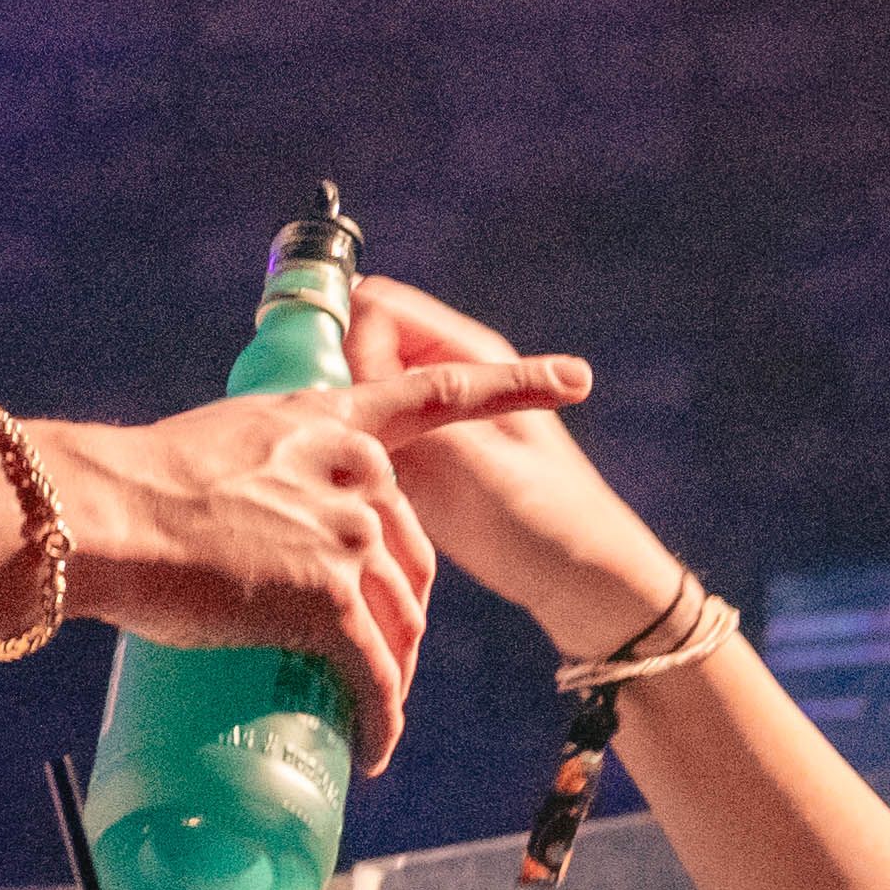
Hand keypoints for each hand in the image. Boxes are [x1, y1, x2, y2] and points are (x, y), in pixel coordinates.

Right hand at [29, 352, 586, 775]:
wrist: (101, 515)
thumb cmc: (130, 487)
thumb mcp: (215, 449)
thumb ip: (261, 473)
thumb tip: (248, 523)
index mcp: (329, 421)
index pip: (436, 395)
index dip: (513, 385)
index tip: (575, 379)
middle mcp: (353, 470)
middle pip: (410, 553)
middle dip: (402, 611)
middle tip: (369, 654)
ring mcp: (347, 532)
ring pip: (399, 620)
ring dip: (391, 675)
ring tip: (368, 713)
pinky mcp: (329, 596)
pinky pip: (374, 672)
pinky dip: (381, 715)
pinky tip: (377, 745)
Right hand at [345, 277, 688, 660]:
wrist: (581, 581)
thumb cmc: (543, 521)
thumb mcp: (471, 461)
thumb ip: (412, 407)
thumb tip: (346, 355)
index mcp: (468, 358)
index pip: (378, 308)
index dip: (341, 336)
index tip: (322, 387)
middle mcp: (445, 375)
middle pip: (356, 346)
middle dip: (326, 377)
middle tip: (308, 432)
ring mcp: (429, 417)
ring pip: (354, 391)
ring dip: (332, 418)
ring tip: (314, 461)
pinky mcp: (417, 457)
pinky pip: (362, 434)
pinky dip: (343, 451)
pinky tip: (332, 484)